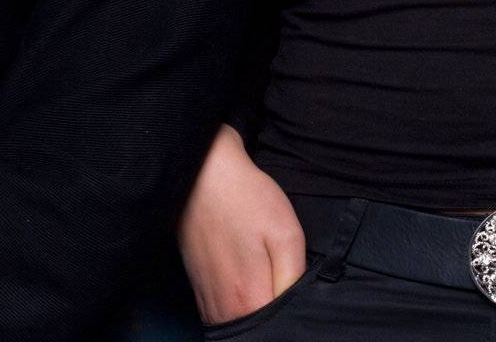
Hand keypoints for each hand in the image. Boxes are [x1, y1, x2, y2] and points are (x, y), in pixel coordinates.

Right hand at [177, 124, 305, 325]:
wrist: (203, 171)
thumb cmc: (247, 198)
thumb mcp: (286, 233)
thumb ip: (294, 280)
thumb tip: (298, 308)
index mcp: (249, 300)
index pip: (276, 332)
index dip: (290, 320)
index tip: (294, 300)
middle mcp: (223, 309)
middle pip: (256, 332)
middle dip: (272, 318)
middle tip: (279, 284)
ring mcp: (206, 300)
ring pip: (238, 325)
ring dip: (253, 314)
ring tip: (263, 280)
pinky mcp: (197, 287)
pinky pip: (221, 313)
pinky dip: (235, 307)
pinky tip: (244, 279)